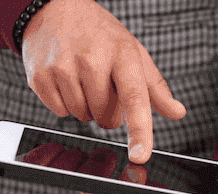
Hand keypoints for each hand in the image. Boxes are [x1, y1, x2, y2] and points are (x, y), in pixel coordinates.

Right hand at [21, 0, 185, 163]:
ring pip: (83, 117)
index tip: (140, 155)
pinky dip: (66, 103)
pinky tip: (67, 80)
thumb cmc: (102, 36)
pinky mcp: (39, 76)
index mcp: (123, 56)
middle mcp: (92, 60)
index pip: (135, 100)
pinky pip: (60, 112)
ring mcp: (63, 68)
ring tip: (83, 78)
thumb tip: (177, 112)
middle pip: (107, 118)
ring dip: (87, 107)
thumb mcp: (134, 54)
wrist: (55, 8)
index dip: (139, 131)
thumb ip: (156, 88)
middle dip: (109, 109)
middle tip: (104, 84)